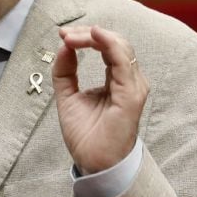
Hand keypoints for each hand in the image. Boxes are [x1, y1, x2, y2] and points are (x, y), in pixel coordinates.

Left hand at [52, 25, 148, 173]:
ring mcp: (133, 86)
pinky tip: (93, 35)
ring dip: (93, 36)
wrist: (95, 163)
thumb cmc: (87, 136)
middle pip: (114, 42)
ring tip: (71, 37)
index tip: (63, 34)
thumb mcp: (68, 96)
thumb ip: (66, 71)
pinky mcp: (131, 94)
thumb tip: (64, 46)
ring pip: (120, 46)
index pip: (106, 48)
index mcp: (116, 80)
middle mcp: (129, 80)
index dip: (85, 37)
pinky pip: (122, 60)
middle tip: (65, 34)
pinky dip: (108, 43)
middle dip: (88, 33)